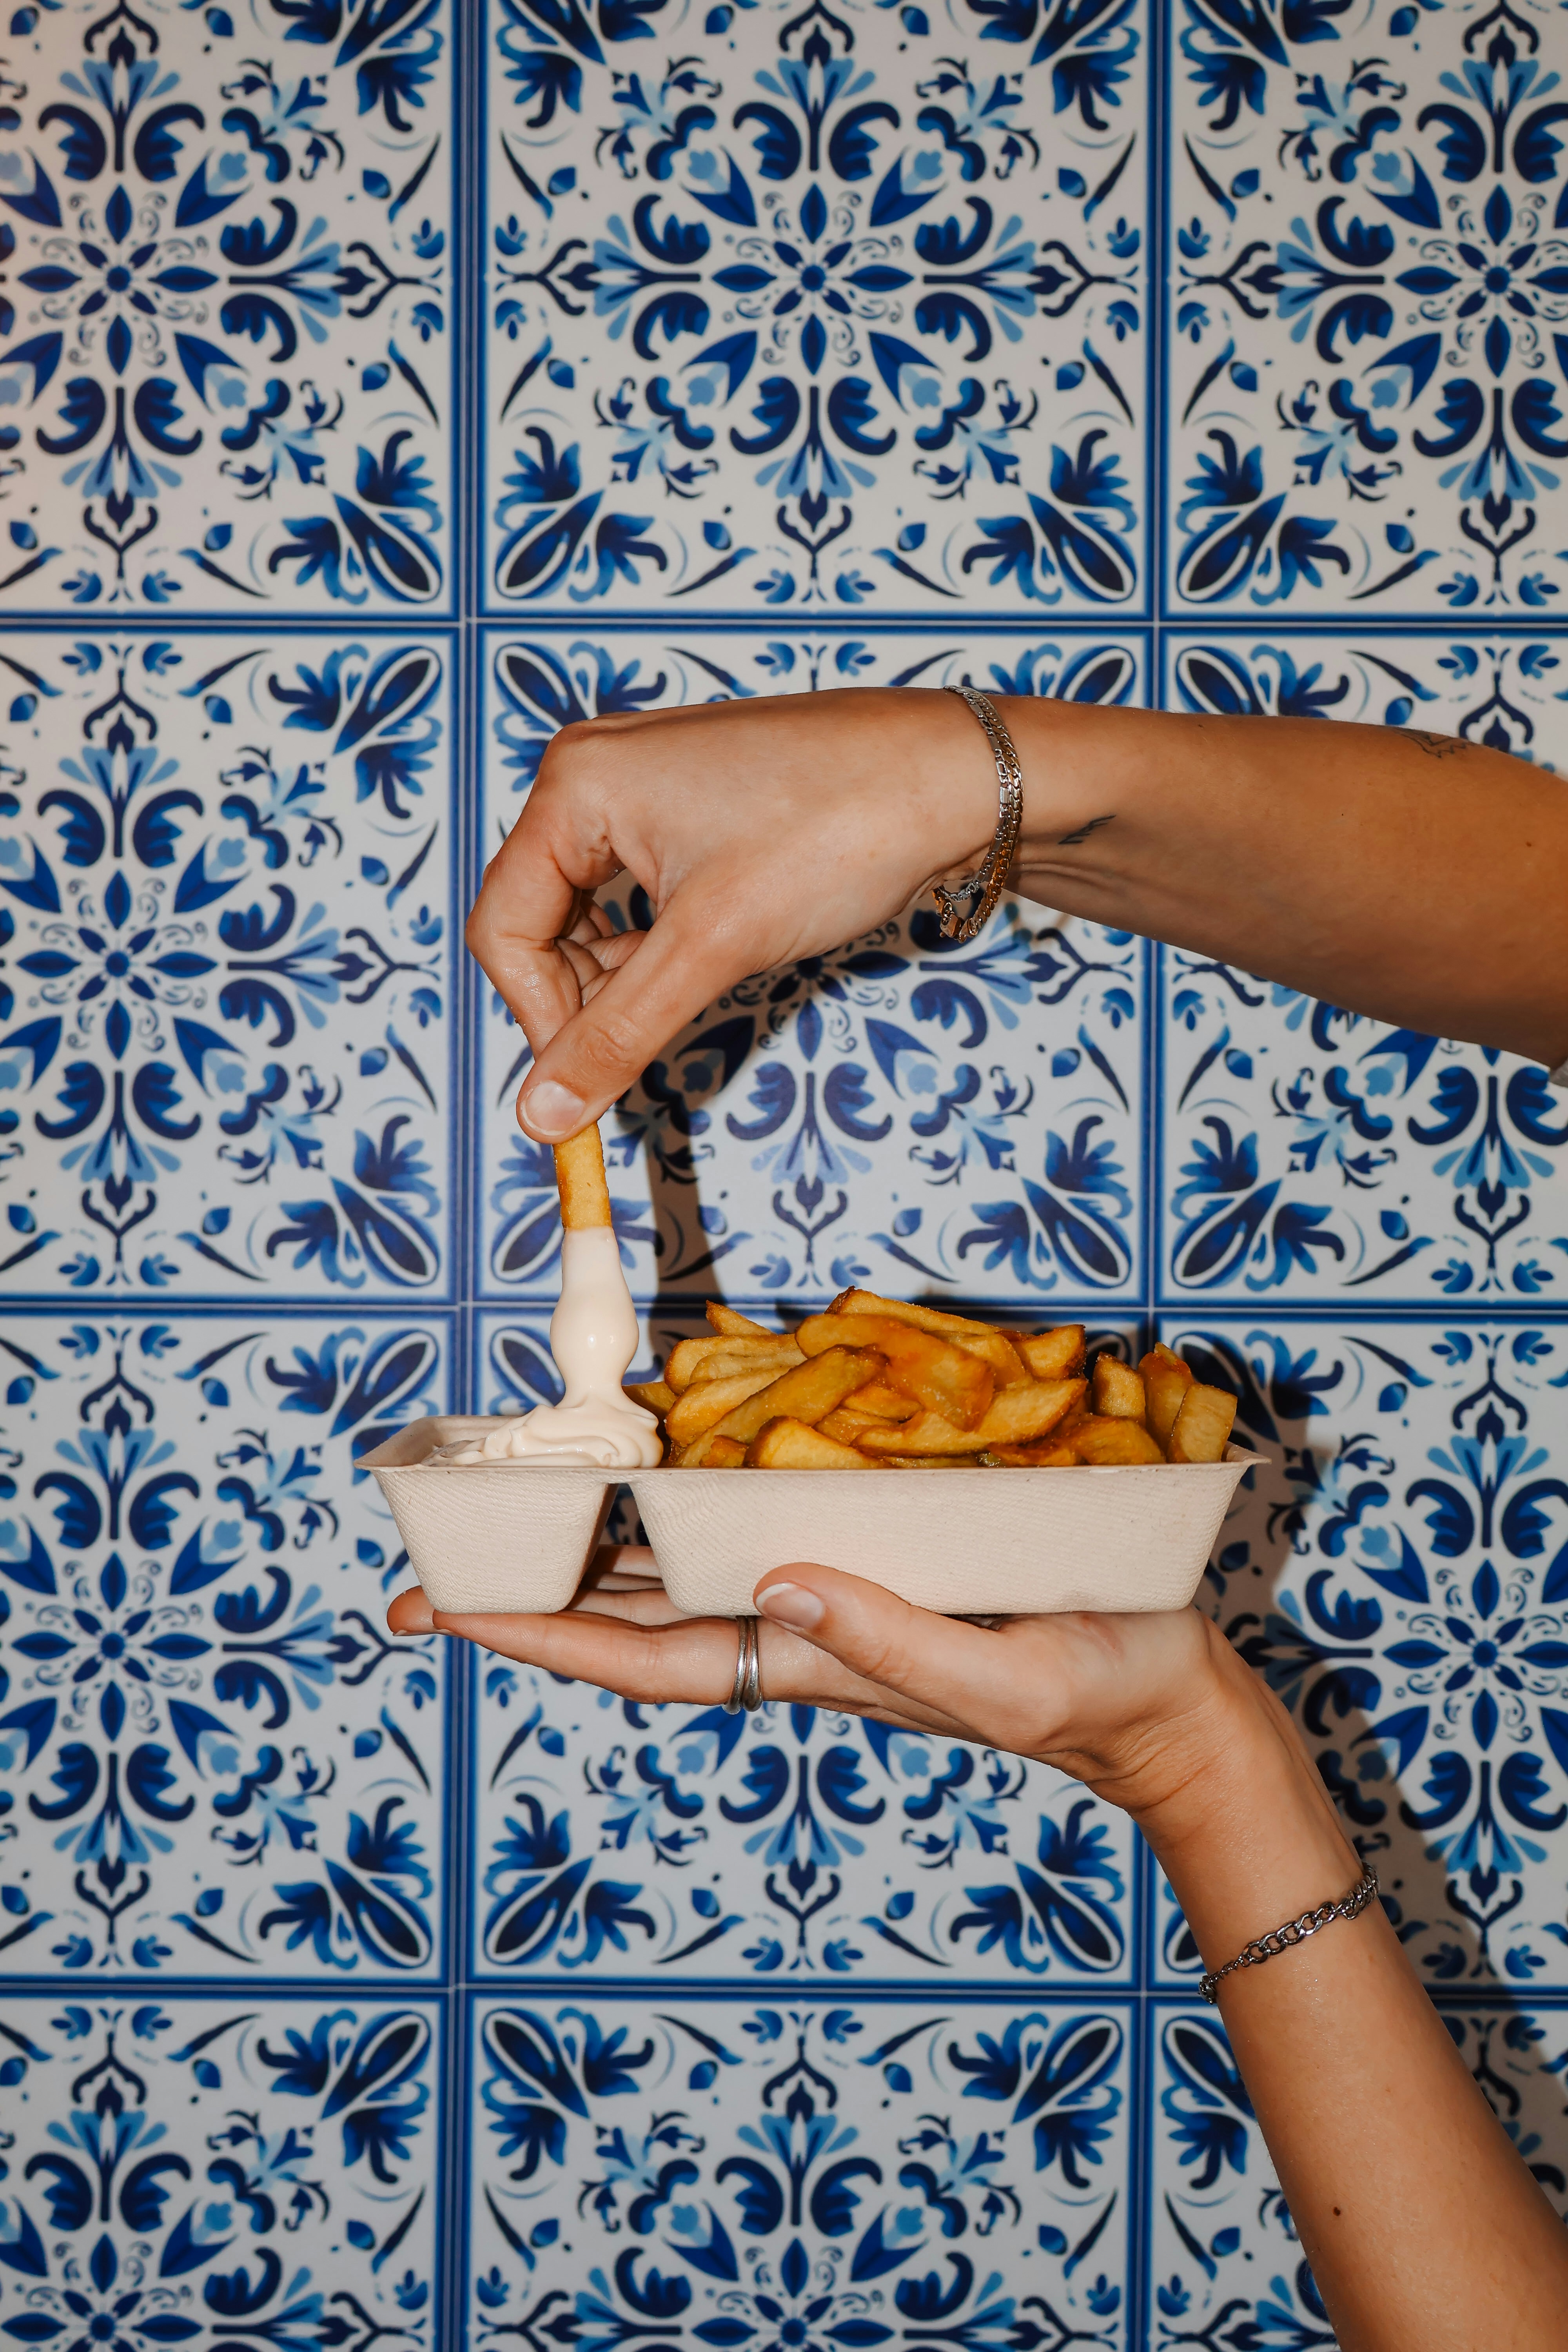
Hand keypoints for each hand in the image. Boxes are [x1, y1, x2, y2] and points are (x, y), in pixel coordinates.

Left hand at [387, 1549, 1302, 1836]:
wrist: (1157, 1694)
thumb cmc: (1088, 1688)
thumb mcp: (995, 1677)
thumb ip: (886, 1639)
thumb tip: (775, 1584)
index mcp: (809, 1666)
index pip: (639, 1659)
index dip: (536, 1633)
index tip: (442, 1609)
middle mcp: (795, 1628)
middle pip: (631, 1616)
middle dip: (527, 1591)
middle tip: (423, 1559)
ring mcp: (824, 1593)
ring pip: (672, 1573)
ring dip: (584, 1548)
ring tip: (497, 1513)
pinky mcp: (866, 1554)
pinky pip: (741, 1531)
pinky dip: (675, 1508)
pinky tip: (643, 1473)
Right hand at [466, 689, 998, 1139]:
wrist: (955, 779)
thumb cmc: (838, 831)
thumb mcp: (713, 947)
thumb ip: (616, 1033)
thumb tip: (542, 1117)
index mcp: (574, 785)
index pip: (505, 928)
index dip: (537, 1020)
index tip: (579, 1089)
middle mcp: (593, 774)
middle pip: (540, 922)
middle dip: (582, 1000)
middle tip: (634, 1058)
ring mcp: (643, 787)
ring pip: (592, 915)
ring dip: (623, 980)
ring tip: (690, 1001)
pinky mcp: (690, 809)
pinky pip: (638, 895)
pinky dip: (657, 949)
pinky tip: (700, 971)